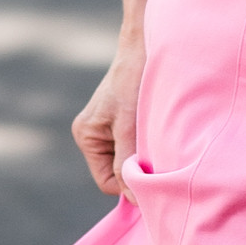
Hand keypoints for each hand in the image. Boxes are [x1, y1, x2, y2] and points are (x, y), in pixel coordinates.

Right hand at [72, 39, 143, 197]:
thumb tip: (133, 197)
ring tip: (157, 137)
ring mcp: (107, 128)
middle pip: (117, 172)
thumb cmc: (134, 82)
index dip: (129, 185)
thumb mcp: (128, 125)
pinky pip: (134, 145)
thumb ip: (127, 161)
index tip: (153, 178)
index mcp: (86, 136)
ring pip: (128, 159)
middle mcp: (93, 134)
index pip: (107, 182)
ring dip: (144, 155)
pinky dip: (146, 144)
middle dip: (136, 168)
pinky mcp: (122, 121)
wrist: (145, 47)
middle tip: (159, 156)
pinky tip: (157, 131)